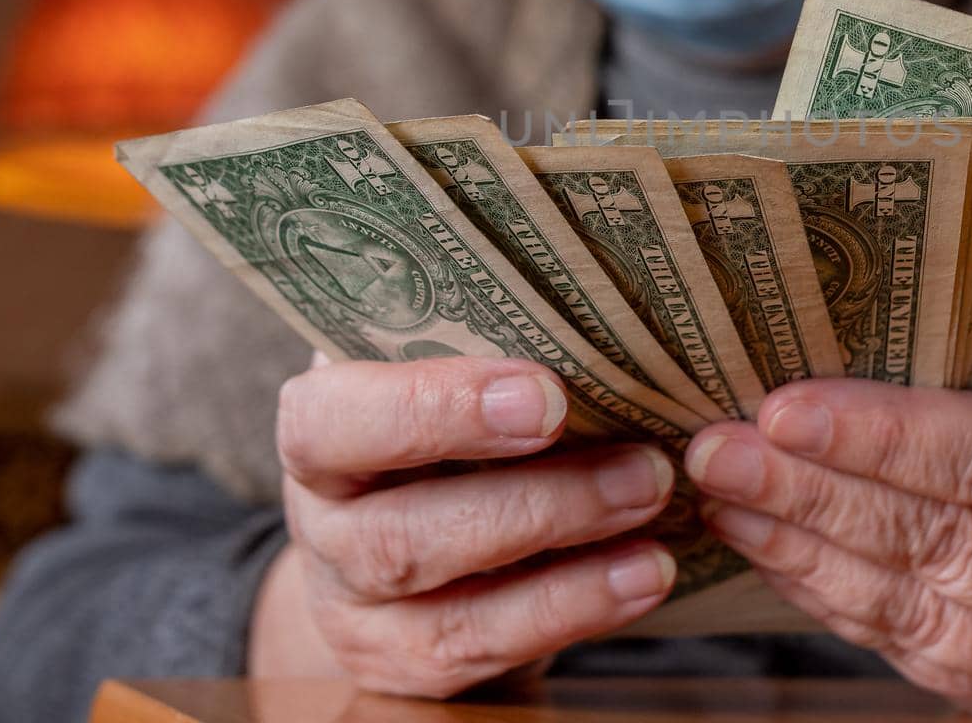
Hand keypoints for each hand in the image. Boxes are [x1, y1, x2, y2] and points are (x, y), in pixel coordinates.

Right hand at [249, 356, 677, 696]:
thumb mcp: (436, 362)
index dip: (433, 411)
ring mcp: (356, 612)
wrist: (408, 519)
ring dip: (569, 570)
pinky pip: (488, 653)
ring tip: (654, 516)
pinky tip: (641, 576)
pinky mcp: (406, 666)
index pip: (332, 422)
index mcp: (317, 428)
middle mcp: (322, 527)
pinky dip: (575, 612)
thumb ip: (480, 337)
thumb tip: (592, 305)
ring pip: (452, 611)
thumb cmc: (439, 412)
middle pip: (404, 534)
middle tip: (645, 465)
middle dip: (537, 503)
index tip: (547, 396)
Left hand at [686, 376, 971, 720]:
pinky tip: (777, 554)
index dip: (885, 438)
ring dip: (807, 552)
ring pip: (922, 607)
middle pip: (948, 539)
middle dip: (815, 494)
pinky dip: (835, 601)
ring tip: (729, 499)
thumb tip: (825, 334)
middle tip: (720, 452)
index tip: (782, 409)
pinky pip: (919, 655)